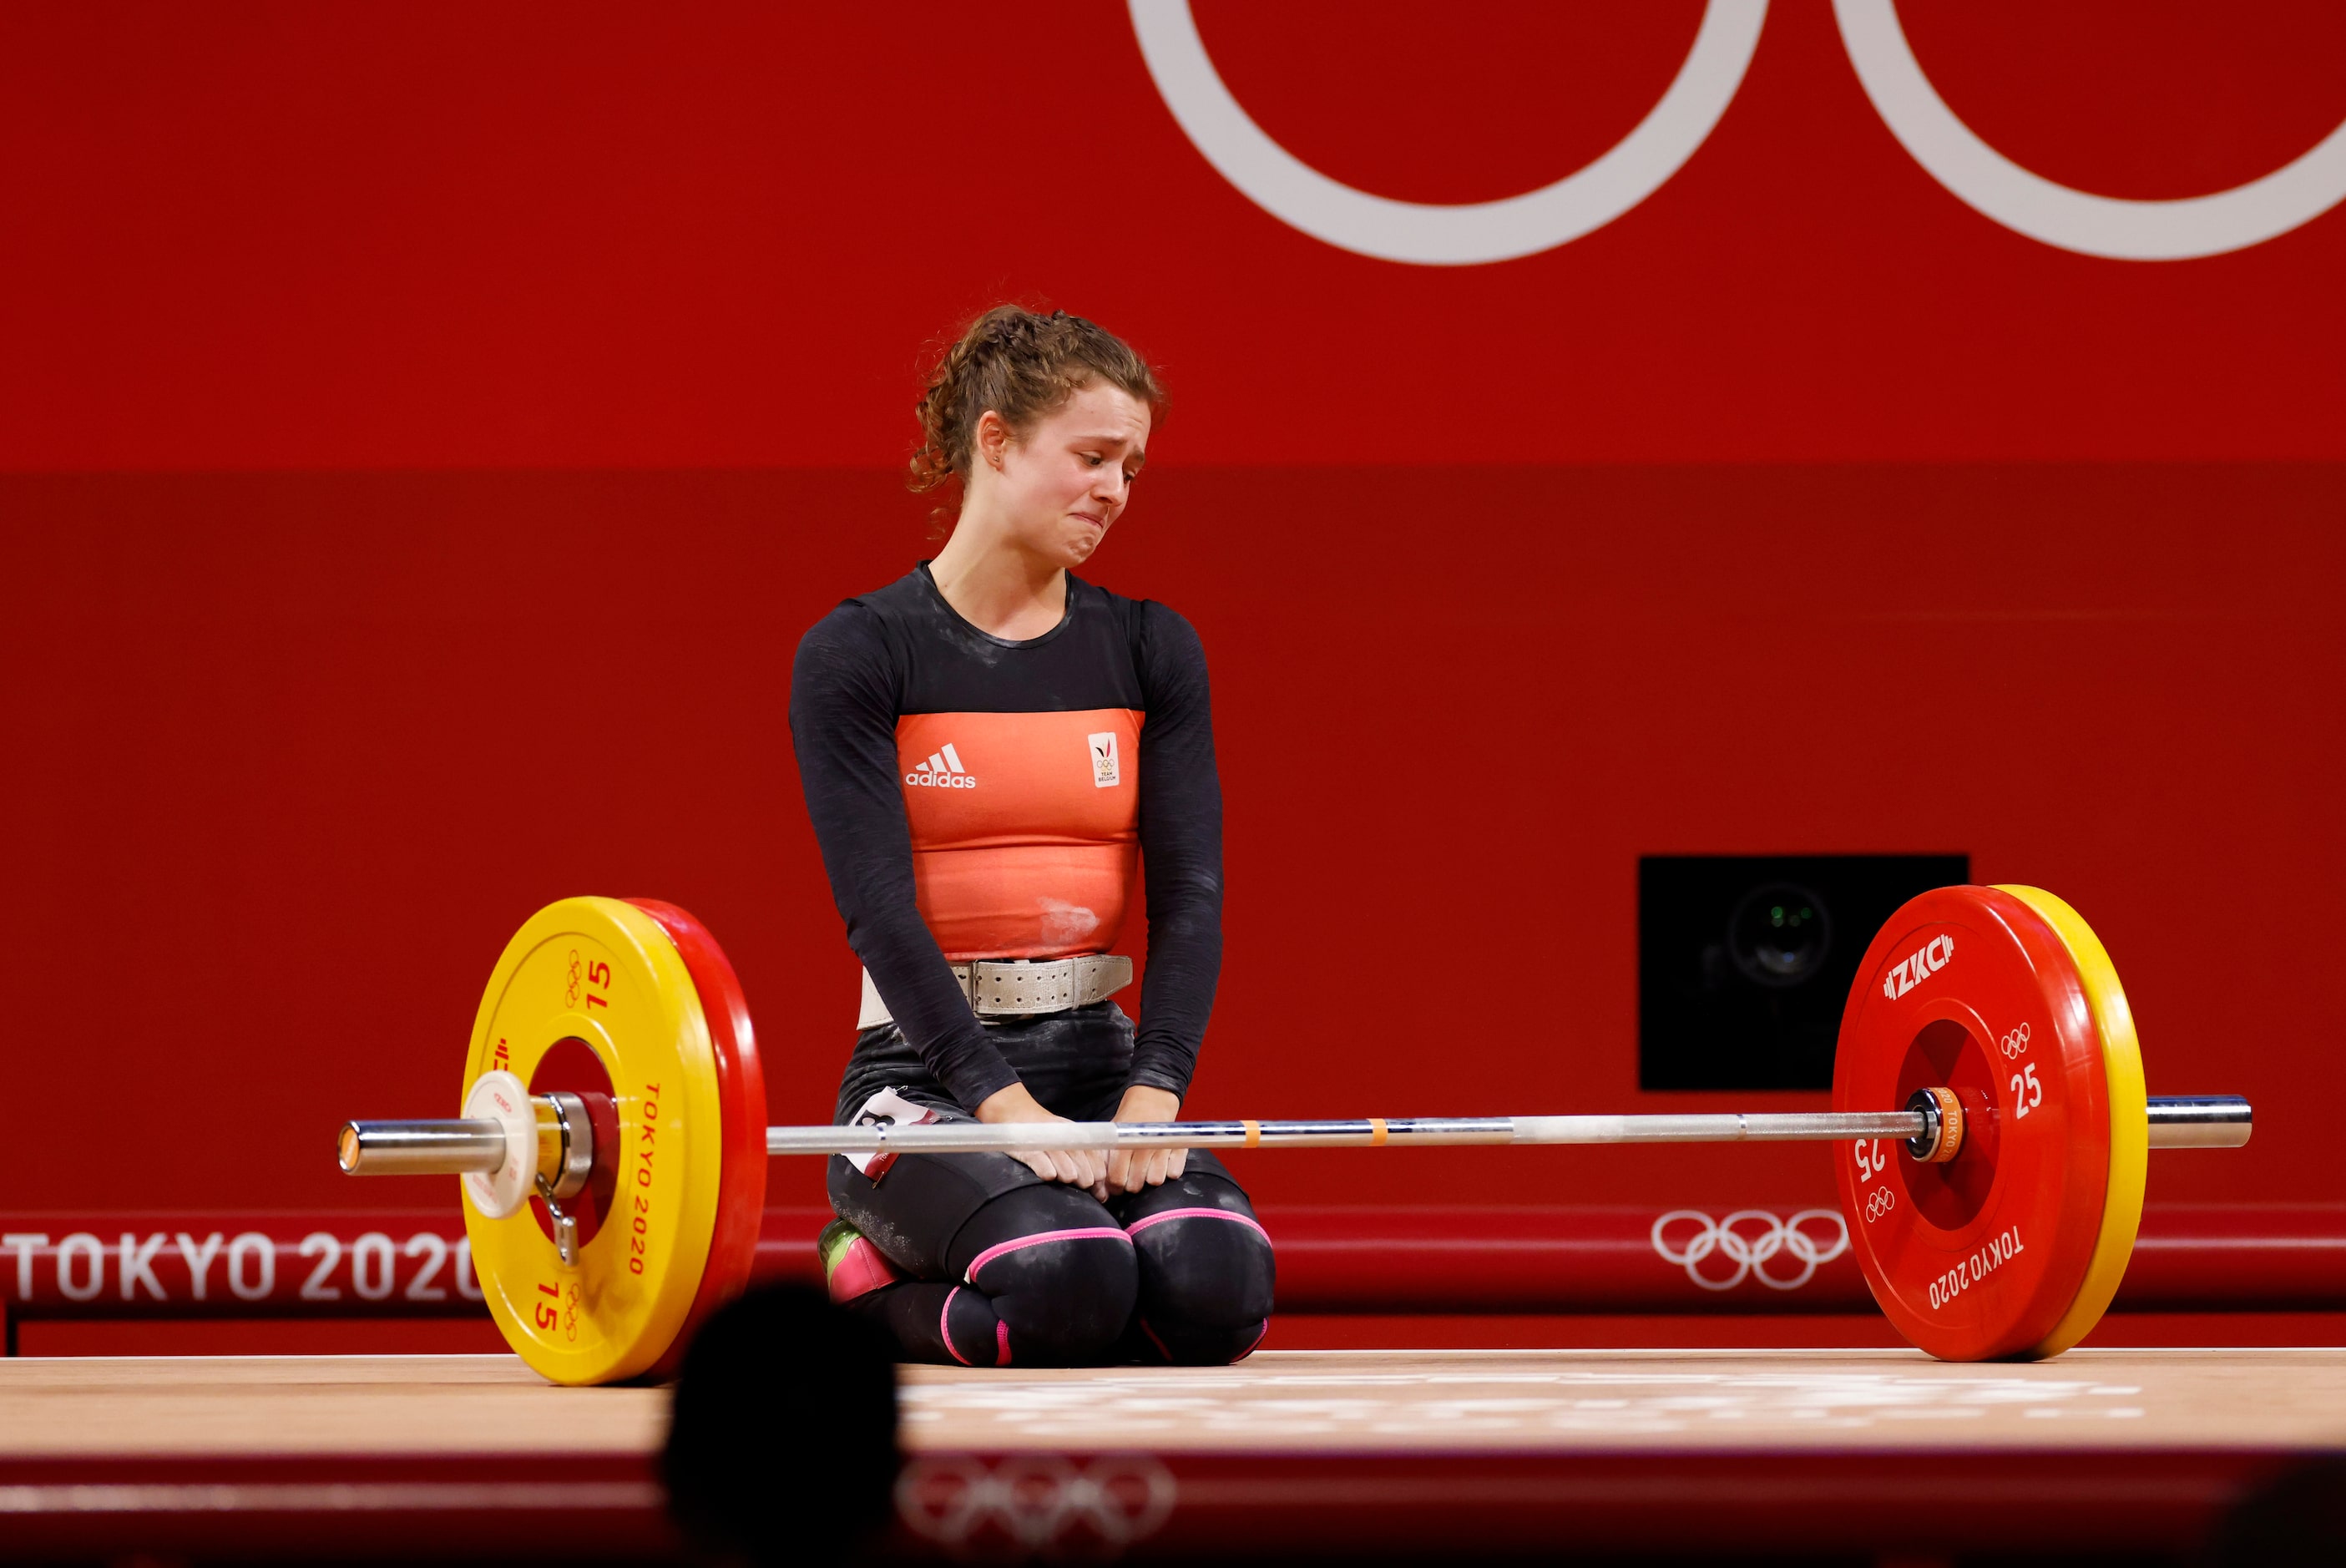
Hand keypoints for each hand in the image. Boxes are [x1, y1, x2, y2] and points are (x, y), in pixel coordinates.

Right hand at [973, 1082, 1108, 1193]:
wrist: (1013, 1114)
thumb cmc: (1043, 1136)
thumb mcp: (1066, 1143)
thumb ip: (1084, 1165)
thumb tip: (1102, 1193)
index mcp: (1073, 1135)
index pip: (1091, 1152)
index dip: (1097, 1168)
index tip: (1100, 1184)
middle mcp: (1059, 1136)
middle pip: (1076, 1153)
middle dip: (1084, 1171)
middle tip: (1086, 1184)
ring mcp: (1042, 1141)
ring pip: (1058, 1154)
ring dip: (1066, 1167)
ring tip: (1070, 1178)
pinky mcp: (1024, 1147)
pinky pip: (1035, 1157)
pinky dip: (1042, 1166)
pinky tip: (1049, 1175)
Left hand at [1106, 1085, 1187, 1194]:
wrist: (1152, 1098)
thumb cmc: (1130, 1119)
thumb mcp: (1112, 1134)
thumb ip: (1105, 1158)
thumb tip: (1101, 1186)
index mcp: (1124, 1145)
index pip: (1117, 1180)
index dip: (1114, 1186)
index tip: (1115, 1185)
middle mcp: (1144, 1149)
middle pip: (1135, 1185)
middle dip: (1131, 1183)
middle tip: (1131, 1174)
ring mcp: (1163, 1150)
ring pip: (1155, 1182)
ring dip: (1150, 1177)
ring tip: (1146, 1167)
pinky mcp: (1179, 1149)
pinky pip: (1173, 1174)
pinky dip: (1168, 1171)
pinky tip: (1162, 1162)